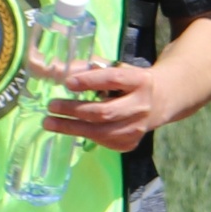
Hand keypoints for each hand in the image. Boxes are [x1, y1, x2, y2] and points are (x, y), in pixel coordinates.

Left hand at [40, 57, 181, 150]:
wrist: (161, 100)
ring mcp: (138, 127)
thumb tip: (58, 70)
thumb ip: (90, 68)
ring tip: (49, 123)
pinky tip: (69, 128)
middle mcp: (142, 106)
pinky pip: (103, 141)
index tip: (67, 82)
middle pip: (104, 112)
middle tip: (51, 106)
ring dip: (71, 128)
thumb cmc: (131, 81)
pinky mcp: (131, 142)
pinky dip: (83, 135)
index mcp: (140, 81)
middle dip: (74, 110)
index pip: (113, 80)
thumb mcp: (117, 68)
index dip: (90, 81)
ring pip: (100, 132)